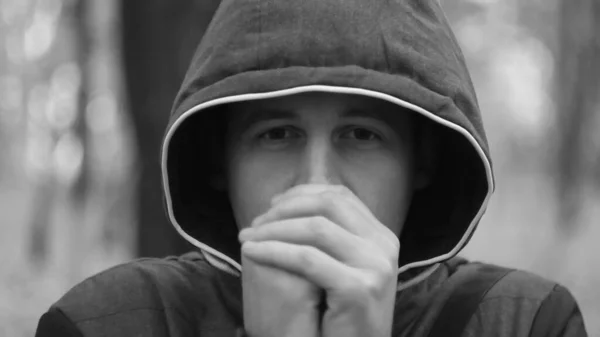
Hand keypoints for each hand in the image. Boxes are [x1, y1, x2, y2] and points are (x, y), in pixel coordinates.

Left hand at [239, 184, 399, 336]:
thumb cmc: (343, 317)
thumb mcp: (346, 269)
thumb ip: (332, 239)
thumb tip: (291, 205)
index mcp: (382, 237)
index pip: (340, 196)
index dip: (301, 194)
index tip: (272, 205)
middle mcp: (384, 246)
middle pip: (328, 205)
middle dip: (285, 209)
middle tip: (255, 223)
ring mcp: (375, 266)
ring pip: (315, 228)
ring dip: (273, 229)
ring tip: (247, 239)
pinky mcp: (358, 288)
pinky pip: (306, 259)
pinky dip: (273, 251)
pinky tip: (252, 254)